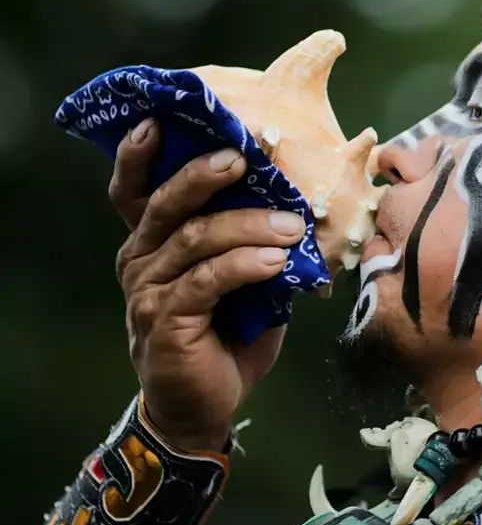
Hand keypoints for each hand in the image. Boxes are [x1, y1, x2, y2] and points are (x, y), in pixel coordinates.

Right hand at [110, 118, 307, 451]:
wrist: (206, 404)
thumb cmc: (227, 333)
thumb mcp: (244, 277)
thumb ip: (255, 239)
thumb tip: (302, 200)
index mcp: (155, 240)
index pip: (135, 189)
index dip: (139, 154)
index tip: (161, 120)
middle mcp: (141, 258)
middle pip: (167, 204)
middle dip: (204, 175)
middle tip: (242, 158)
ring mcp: (148, 291)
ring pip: (195, 239)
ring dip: (248, 226)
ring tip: (292, 225)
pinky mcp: (165, 321)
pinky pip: (206, 281)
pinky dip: (244, 266)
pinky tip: (276, 262)